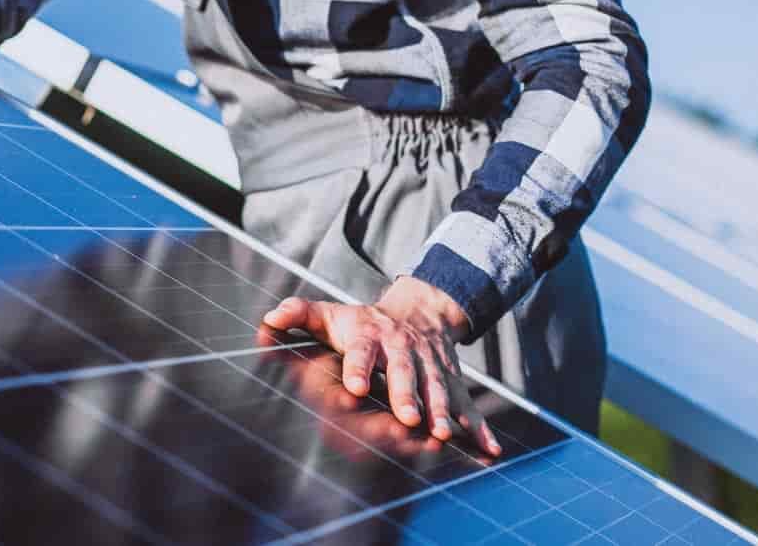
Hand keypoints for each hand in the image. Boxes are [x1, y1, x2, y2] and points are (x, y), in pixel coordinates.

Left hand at [262, 276, 501, 456]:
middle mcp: (404, 350)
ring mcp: (431, 366)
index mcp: (371, 336)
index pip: (363, 352)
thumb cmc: (363, 321)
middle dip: (408, 395)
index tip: (355, 386)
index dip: (359, 368)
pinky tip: (488, 449)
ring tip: (443, 434)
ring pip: (438, 389)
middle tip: (409, 417)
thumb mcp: (331, 313)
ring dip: (443, 411)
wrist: (420, 309)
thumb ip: (299, 314)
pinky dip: (480, 427)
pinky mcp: (451, 381)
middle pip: (406, 373)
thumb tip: (269, 318)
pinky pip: (467, 405)